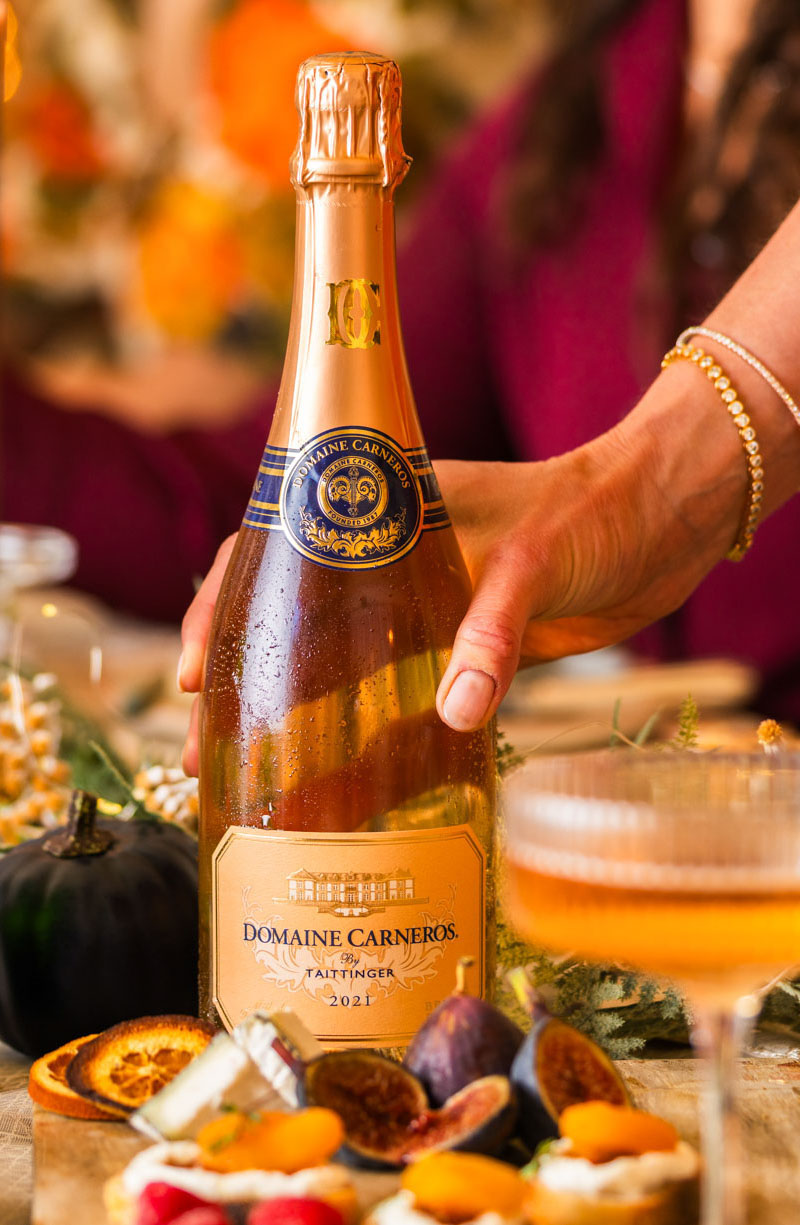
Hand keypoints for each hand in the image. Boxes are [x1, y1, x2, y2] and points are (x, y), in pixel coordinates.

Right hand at [178, 371, 740, 770]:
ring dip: (302, 715)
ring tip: (262, 779)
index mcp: (384, 513)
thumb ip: (492, 632)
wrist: (667, 524)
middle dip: (246, 680)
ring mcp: (427, 608)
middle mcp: (392, 563)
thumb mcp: (534, 560)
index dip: (223, 606)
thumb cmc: (596, 513)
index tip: (194, 671)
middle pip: (294, 619)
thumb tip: (455, 712)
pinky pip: (404, 693)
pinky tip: (352, 777)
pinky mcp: (468, 647)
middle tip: (205, 750)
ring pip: (343, 663)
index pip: (274, 549)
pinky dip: (375, 731)